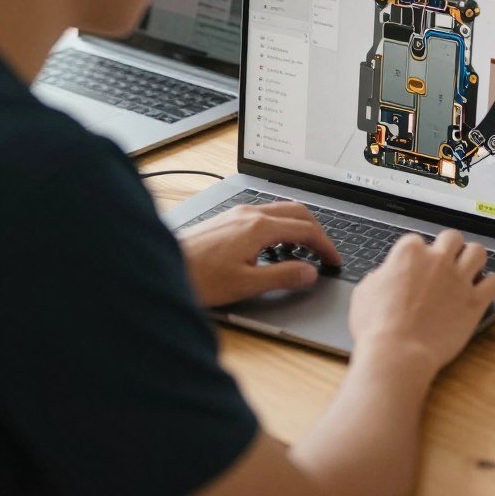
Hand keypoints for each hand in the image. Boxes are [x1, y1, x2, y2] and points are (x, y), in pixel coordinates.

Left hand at [179, 202, 339, 306]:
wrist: (161, 267)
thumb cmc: (198, 278)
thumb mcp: (245, 284)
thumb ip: (282, 277)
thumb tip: (310, 273)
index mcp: (259, 227)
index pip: (305, 230)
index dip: (324, 246)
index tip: (333, 260)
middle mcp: (250, 213)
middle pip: (297, 212)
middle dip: (316, 231)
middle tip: (325, 252)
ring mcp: (238, 213)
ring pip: (280, 211)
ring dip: (298, 227)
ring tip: (303, 250)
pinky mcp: (228, 219)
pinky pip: (264, 215)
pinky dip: (280, 227)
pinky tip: (273, 247)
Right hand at [349, 230, 494, 379]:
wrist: (397, 353)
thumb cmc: (377, 327)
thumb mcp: (365, 293)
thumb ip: (380, 276)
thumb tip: (385, 276)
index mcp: (409, 253)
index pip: (417, 241)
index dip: (417, 256)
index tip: (416, 268)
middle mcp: (437, 259)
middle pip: (453, 238)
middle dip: (450, 248)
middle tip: (446, 262)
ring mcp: (458, 278)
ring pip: (478, 251)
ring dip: (473, 259)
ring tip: (469, 270)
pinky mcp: (475, 301)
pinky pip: (494, 282)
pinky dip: (490, 284)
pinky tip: (482, 291)